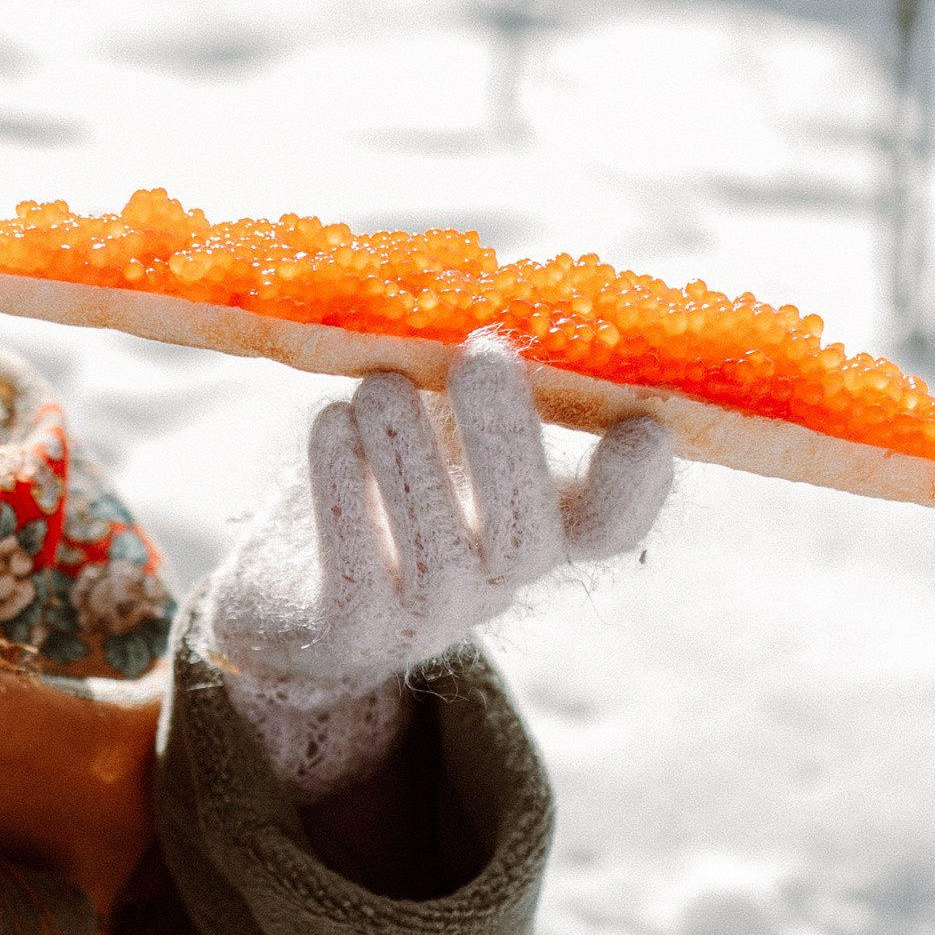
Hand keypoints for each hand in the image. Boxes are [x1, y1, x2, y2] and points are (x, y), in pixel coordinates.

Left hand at [206, 334, 671, 797]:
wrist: (291, 598)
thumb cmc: (379, 483)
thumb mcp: (437, 430)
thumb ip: (470, 384)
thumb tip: (489, 302)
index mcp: (535, 527)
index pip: (611, 527)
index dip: (639, 485)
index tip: (643, 422)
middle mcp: (495, 581)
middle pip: (529, 535)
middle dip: (508, 440)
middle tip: (483, 355)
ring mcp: (426, 615)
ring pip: (437, 549)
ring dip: (411, 454)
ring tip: (380, 384)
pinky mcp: (352, 631)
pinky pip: (355, 567)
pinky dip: (344, 489)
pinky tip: (331, 422)